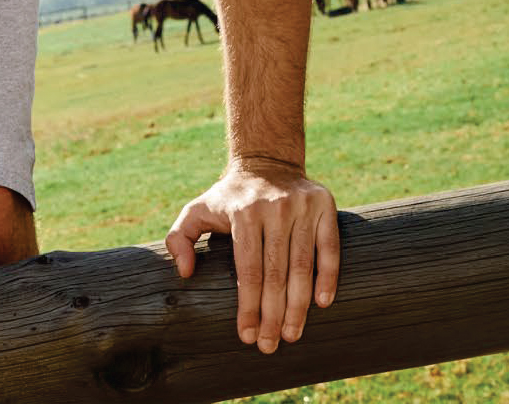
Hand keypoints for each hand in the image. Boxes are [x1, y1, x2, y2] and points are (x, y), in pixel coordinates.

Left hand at [165, 159, 339, 352]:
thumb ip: (179, 238)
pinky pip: (329, 248)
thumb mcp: (196, 210)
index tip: (247, 335)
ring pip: (302, 266)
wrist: (266, 163)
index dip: (248, 306)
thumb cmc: (229, 198)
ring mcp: (302, 208)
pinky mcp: (325, 207)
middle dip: (273, 315)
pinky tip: (321, 304)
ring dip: (299, 306)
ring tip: (292, 335)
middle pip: (276, 273)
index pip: (248, 270)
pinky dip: (327, 277)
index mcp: (243, 213)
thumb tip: (184, 272)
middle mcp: (274, 209)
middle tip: (271, 345)